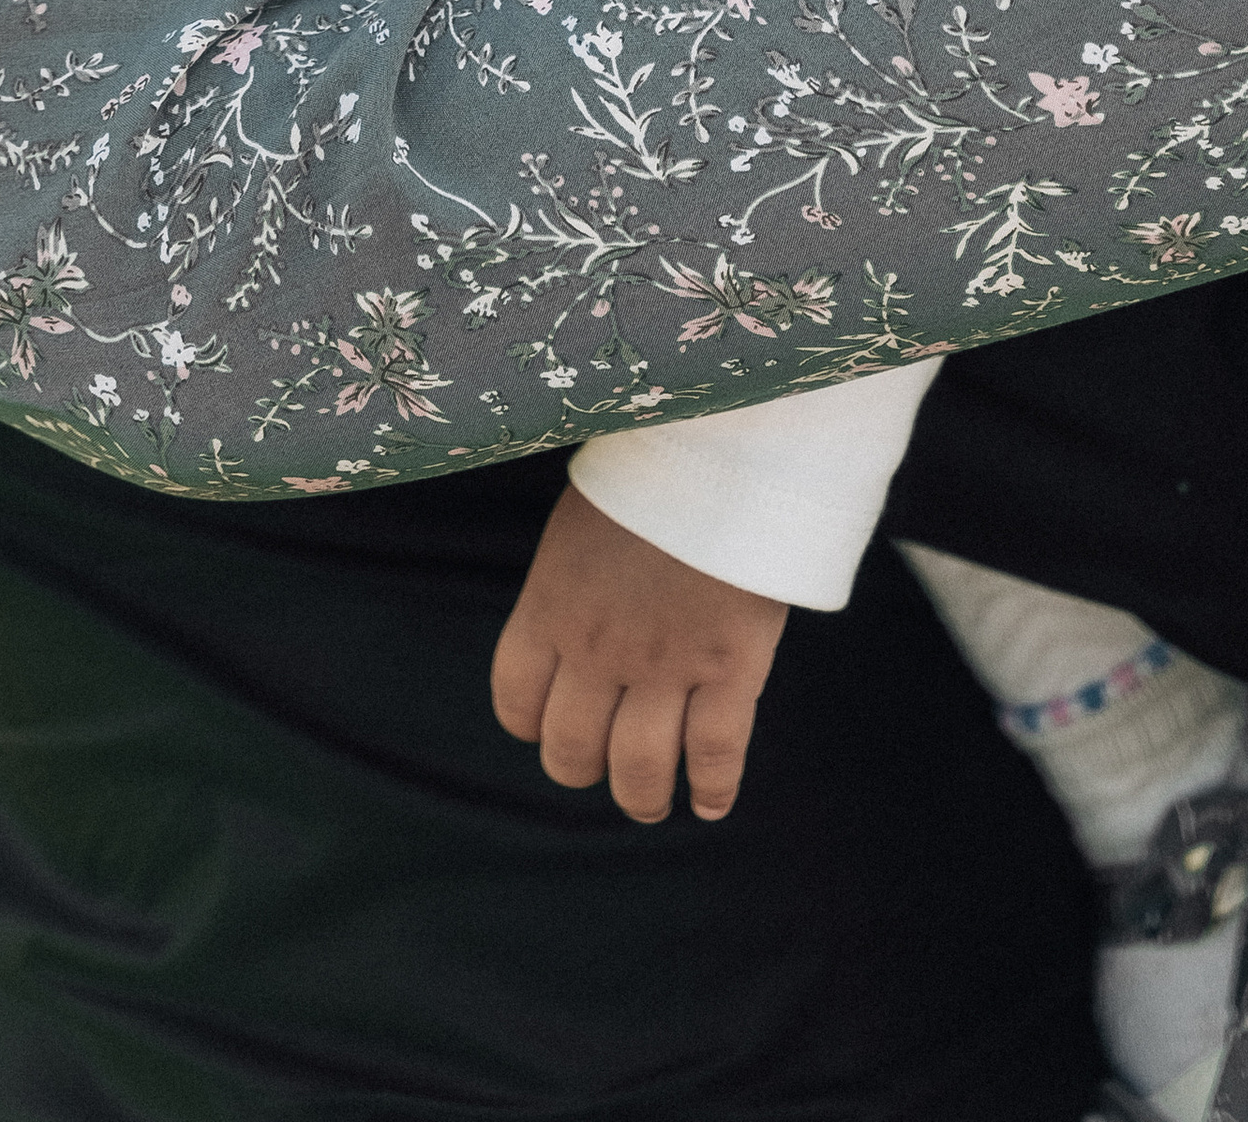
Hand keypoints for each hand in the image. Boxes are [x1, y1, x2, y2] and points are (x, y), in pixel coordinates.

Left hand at [490, 479, 788, 825]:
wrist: (724, 445)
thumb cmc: (653, 466)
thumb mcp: (582, 517)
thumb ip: (573, 575)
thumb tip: (577, 600)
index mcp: (550, 606)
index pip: (516, 702)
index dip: (533, 726)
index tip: (552, 725)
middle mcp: (597, 649)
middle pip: (571, 750)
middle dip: (586, 768)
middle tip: (607, 768)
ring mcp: (665, 664)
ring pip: (639, 768)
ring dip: (643, 796)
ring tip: (654, 800)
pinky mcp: (731, 667)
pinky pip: (715, 753)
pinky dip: (713, 789)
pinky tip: (710, 802)